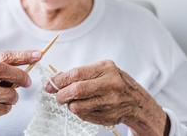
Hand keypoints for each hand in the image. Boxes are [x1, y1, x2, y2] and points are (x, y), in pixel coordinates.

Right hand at [0, 50, 41, 134]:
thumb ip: (11, 66)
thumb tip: (36, 56)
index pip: (4, 56)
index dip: (22, 56)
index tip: (38, 55)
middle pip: (0, 70)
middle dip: (19, 76)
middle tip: (28, 82)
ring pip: (8, 94)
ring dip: (14, 97)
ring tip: (6, 97)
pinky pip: (4, 108)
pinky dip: (6, 108)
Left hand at [45, 60, 169, 135]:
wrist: (136, 101)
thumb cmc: (114, 82)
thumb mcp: (102, 70)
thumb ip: (81, 73)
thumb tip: (56, 79)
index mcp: (106, 69)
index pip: (76, 73)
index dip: (60, 79)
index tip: (50, 84)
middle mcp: (110, 85)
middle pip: (77, 90)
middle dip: (61, 94)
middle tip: (58, 96)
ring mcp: (110, 102)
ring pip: (78, 106)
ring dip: (69, 105)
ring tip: (71, 101)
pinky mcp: (108, 116)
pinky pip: (84, 116)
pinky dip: (79, 112)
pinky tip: (84, 106)